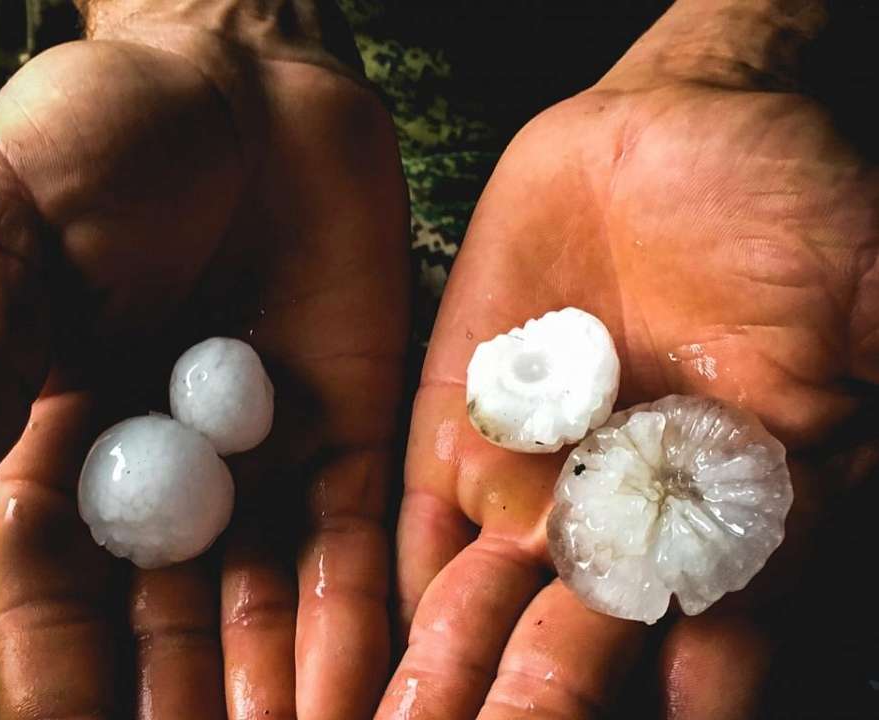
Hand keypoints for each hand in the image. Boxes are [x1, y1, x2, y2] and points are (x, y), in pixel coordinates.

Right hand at [0, 2, 408, 716]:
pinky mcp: (359, 421)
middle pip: (171, 619)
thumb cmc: (104, 130)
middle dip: (181, 705)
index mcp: (66, 429)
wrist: (244, 80)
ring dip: (276, 689)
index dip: (55, 667)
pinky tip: (359, 685)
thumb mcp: (1, 226)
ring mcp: (271, 450)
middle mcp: (174, 463)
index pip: (55, 581)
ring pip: (270, 600)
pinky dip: (356, 614)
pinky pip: (357, 536)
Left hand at [377, 1, 877, 716]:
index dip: (680, 712)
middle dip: (524, 716)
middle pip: (566, 657)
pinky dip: (388, 586)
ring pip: (476, 610)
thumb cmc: (788, 212)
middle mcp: (618, 518)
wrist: (670, 137)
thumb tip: (829, 529)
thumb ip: (844, 419)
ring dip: (441, 684)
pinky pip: (415, 520)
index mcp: (727, 514)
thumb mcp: (866, 303)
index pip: (706, 657)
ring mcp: (529, 477)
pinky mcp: (458, 421)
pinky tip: (360, 654)